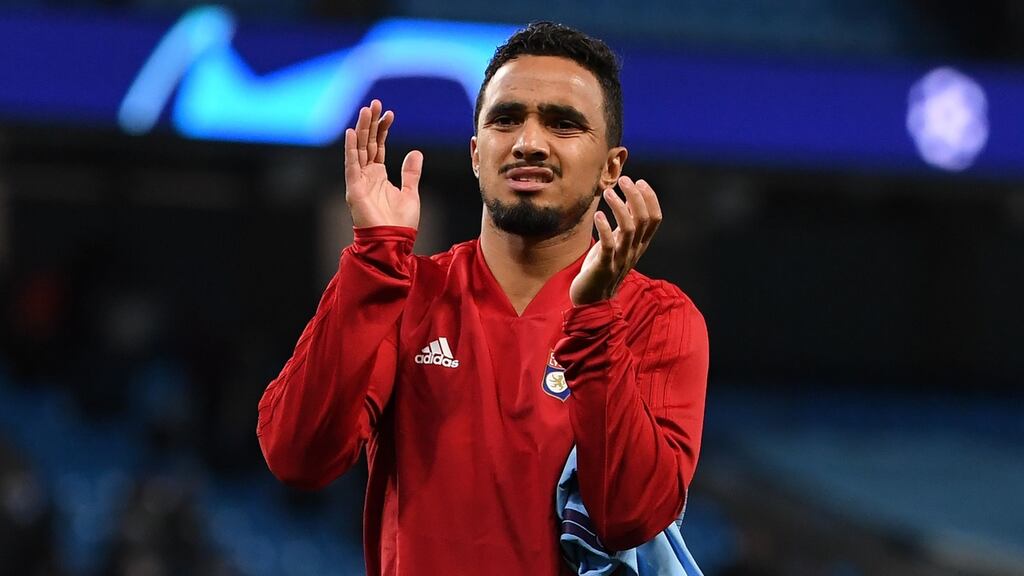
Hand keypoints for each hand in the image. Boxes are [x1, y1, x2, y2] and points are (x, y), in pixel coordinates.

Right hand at [344, 99, 422, 228]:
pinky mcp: (354, 190)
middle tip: (375, 103)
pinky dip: (351, 149)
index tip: (390, 114)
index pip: (378, 146)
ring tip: (365, 110)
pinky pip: (351, 166)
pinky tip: (352, 133)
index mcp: (378, 176)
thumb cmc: (400, 223)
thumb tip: (415, 152)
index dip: (383, 129)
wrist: (393, 242)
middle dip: (370, 123)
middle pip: (367, 143)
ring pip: (359, 150)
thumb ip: (411, 173)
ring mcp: (359, 182)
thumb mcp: (410, 193)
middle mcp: (366, 176)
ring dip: (361, 129)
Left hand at [570, 176, 662, 305]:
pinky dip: (605, 228)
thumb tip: (630, 198)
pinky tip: (598, 215)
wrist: (592, 299)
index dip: (650, 198)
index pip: (655, 218)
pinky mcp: (604, 267)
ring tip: (607, 192)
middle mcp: (634, 251)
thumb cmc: (603, 266)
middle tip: (623, 180)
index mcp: (640, 244)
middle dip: (635, 196)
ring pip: (628, 229)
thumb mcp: (618, 243)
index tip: (639, 181)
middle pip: (643, 219)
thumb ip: (626, 224)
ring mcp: (620, 259)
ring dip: (619, 207)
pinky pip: (609, 246)